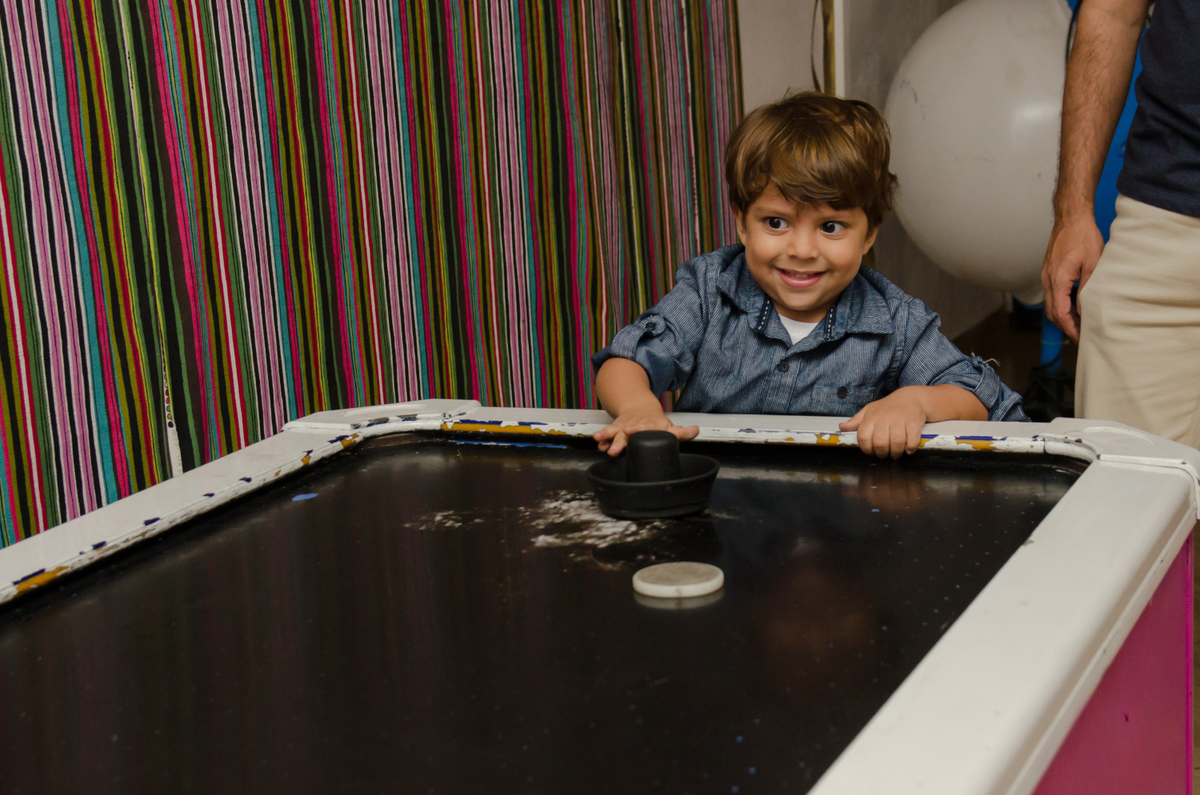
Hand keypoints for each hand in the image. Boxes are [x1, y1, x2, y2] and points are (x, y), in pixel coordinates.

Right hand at [592, 409, 699, 456]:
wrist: (639, 407)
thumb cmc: (655, 422)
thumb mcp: (669, 427)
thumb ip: (682, 433)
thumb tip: (696, 431)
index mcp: (648, 425)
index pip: (642, 428)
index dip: (636, 429)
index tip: (629, 430)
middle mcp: (634, 426)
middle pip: (626, 434)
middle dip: (618, 440)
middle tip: (613, 449)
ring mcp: (623, 427)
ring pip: (614, 432)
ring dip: (606, 437)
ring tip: (600, 441)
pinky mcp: (615, 429)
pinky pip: (607, 434)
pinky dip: (602, 438)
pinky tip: (598, 443)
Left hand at [839, 391, 927, 458]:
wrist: (910, 398)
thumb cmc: (887, 407)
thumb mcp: (869, 411)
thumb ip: (855, 421)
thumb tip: (841, 427)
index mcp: (871, 417)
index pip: (863, 437)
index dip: (866, 449)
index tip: (871, 452)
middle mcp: (884, 418)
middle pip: (880, 443)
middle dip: (882, 454)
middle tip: (885, 455)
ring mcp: (900, 420)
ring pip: (896, 443)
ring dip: (896, 453)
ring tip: (896, 454)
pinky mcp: (914, 422)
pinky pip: (912, 440)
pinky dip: (910, 448)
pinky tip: (908, 449)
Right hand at [1041, 215, 1103, 342]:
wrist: (1071, 218)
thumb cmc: (1083, 236)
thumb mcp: (1093, 264)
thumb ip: (1087, 288)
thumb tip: (1084, 309)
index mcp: (1058, 280)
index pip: (1060, 313)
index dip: (1070, 328)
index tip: (1079, 338)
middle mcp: (1048, 279)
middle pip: (1052, 312)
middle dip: (1065, 326)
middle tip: (1079, 335)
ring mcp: (1046, 275)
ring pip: (1051, 303)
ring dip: (1062, 315)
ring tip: (1078, 322)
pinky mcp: (1049, 271)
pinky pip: (1052, 293)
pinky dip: (1061, 304)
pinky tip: (1073, 304)